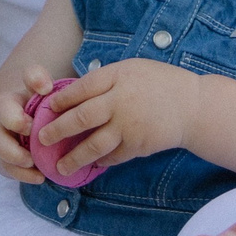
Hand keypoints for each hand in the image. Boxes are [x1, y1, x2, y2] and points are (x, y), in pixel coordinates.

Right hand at [0, 65, 59, 181]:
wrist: (22, 136)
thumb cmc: (46, 119)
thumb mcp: (57, 108)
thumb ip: (68, 102)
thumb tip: (78, 104)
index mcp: (29, 90)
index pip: (29, 75)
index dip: (36, 79)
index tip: (46, 89)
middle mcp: (8, 109)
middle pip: (3, 108)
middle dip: (15, 119)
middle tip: (31, 129)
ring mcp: (1, 133)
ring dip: (14, 151)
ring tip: (31, 160)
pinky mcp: (3, 157)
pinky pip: (6, 165)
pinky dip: (22, 173)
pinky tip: (39, 177)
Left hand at [33, 58, 198, 172]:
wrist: (193, 106)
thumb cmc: (160, 82)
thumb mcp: (131, 69)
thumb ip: (105, 79)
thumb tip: (75, 93)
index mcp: (117, 78)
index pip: (81, 89)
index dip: (61, 100)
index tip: (47, 108)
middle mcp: (120, 103)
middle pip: (81, 118)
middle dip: (58, 130)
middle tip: (41, 139)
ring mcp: (129, 127)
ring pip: (94, 144)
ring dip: (74, 157)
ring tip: (59, 167)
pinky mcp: (138, 146)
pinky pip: (113, 157)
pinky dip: (99, 162)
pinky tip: (89, 167)